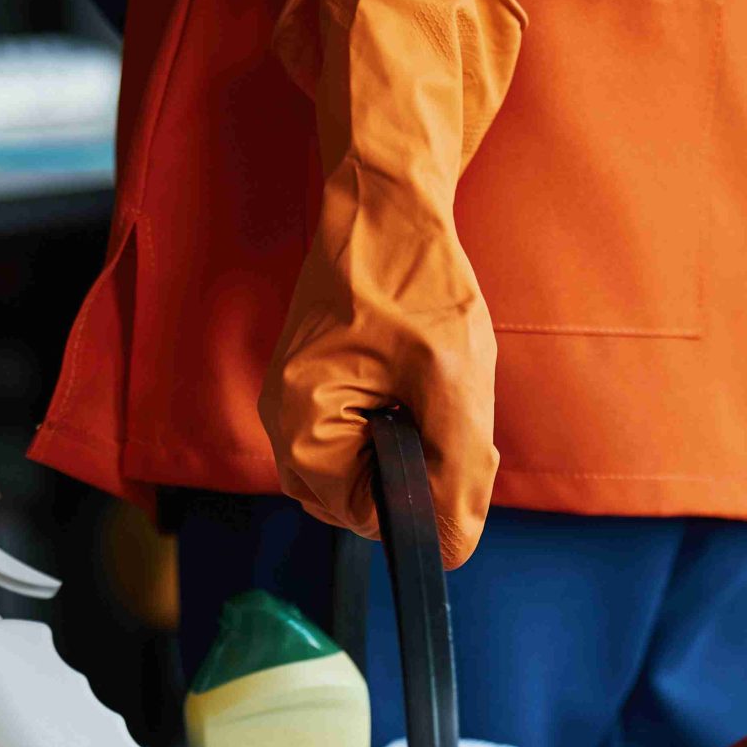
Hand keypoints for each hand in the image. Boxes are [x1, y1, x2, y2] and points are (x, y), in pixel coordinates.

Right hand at [260, 0, 525, 567]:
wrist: (385, 200)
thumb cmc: (414, 277)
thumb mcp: (455, 382)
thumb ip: (459, 473)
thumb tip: (454, 547)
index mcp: (301, 425)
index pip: (364, 519)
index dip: (425, 500)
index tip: (463, 453)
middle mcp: (283, 424)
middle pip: (362, 502)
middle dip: (419, 473)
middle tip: (455, 411)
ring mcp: (295, 406)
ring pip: (368, 472)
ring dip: (415, 447)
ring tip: (438, 385)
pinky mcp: (316, 389)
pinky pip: (364, 439)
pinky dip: (402, 422)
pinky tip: (421, 376)